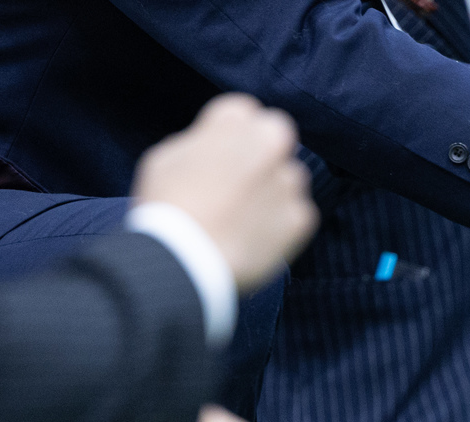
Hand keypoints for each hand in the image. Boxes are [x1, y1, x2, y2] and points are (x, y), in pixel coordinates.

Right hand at [131, 94, 318, 290]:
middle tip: (238, 185)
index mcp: (237, 119)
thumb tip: (216, 146)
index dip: (230, 135)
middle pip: (274, 141)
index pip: (244, 113)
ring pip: (288, 178)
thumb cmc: (167, 205)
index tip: (221, 155)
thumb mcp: (168, 156)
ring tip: (240, 218)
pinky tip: (252, 237)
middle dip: (261, 156)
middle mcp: (272, 143)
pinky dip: (280, 225)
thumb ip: (202, 142)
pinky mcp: (302, 218)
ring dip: (272, 191)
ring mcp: (290, 182)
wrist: (186, 260)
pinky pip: (295, 215)